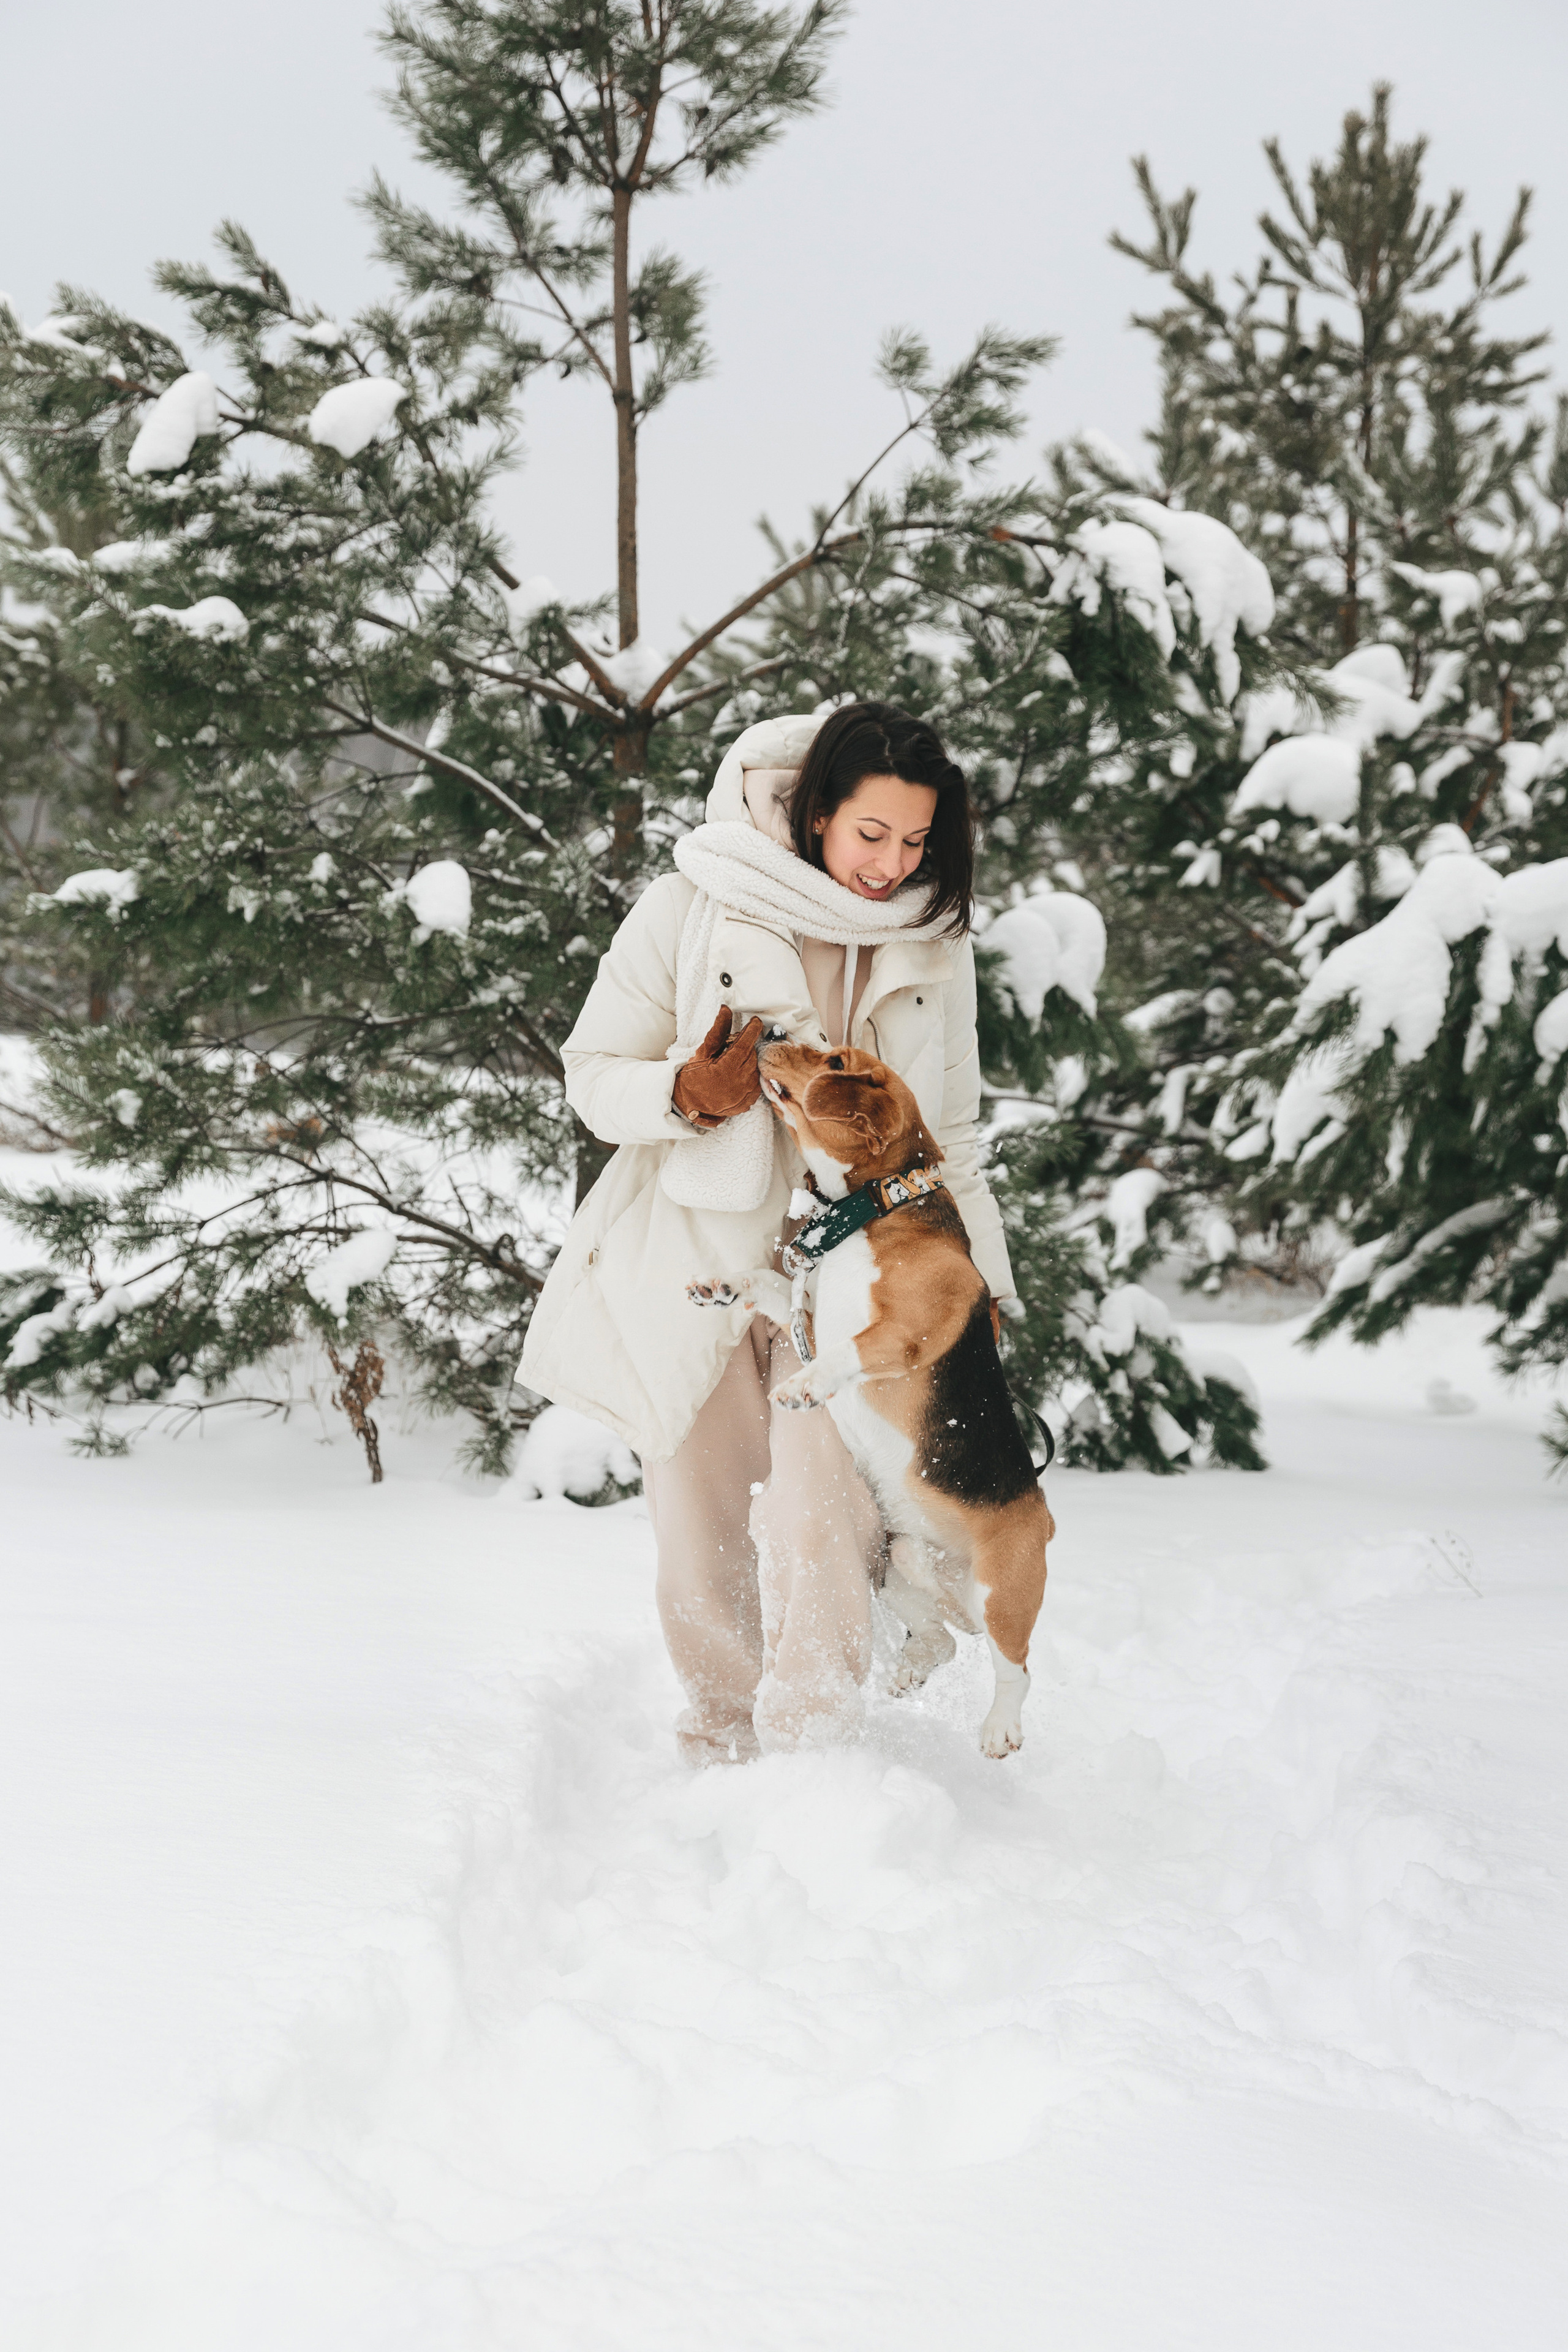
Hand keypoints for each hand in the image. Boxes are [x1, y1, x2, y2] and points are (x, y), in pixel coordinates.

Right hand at [672, 1009, 763, 1129]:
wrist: (690, 1104)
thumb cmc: (693, 1077)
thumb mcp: (703, 1053)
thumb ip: (717, 1031)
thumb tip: (725, 1011)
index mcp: (726, 1068)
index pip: (746, 1043)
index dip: (752, 1029)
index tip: (755, 1021)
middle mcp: (739, 1082)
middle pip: (752, 1054)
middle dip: (745, 1046)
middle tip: (732, 1045)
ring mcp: (744, 1094)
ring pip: (755, 1068)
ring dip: (748, 1061)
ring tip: (733, 1062)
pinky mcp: (747, 1102)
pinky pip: (756, 1083)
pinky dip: (749, 1075)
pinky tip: (737, 1074)